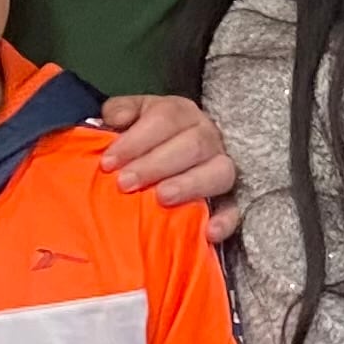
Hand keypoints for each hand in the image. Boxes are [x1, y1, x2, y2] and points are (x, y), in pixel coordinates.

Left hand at [101, 94, 238, 239]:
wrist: (167, 156)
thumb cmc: (143, 139)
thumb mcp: (131, 116)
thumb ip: (120, 111)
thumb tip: (115, 118)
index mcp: (182, 113)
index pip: (166, 118)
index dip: (136, 140)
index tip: (108, 162)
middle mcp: (208, 135)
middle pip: (194, 144)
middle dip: (156, 164)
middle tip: (125, 183)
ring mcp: (222, 166)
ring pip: (220, 172)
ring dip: (189, 185)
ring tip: (162, 198)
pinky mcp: (231, 197)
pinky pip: (235, 208)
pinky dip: (225, 220)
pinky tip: (209, 232)